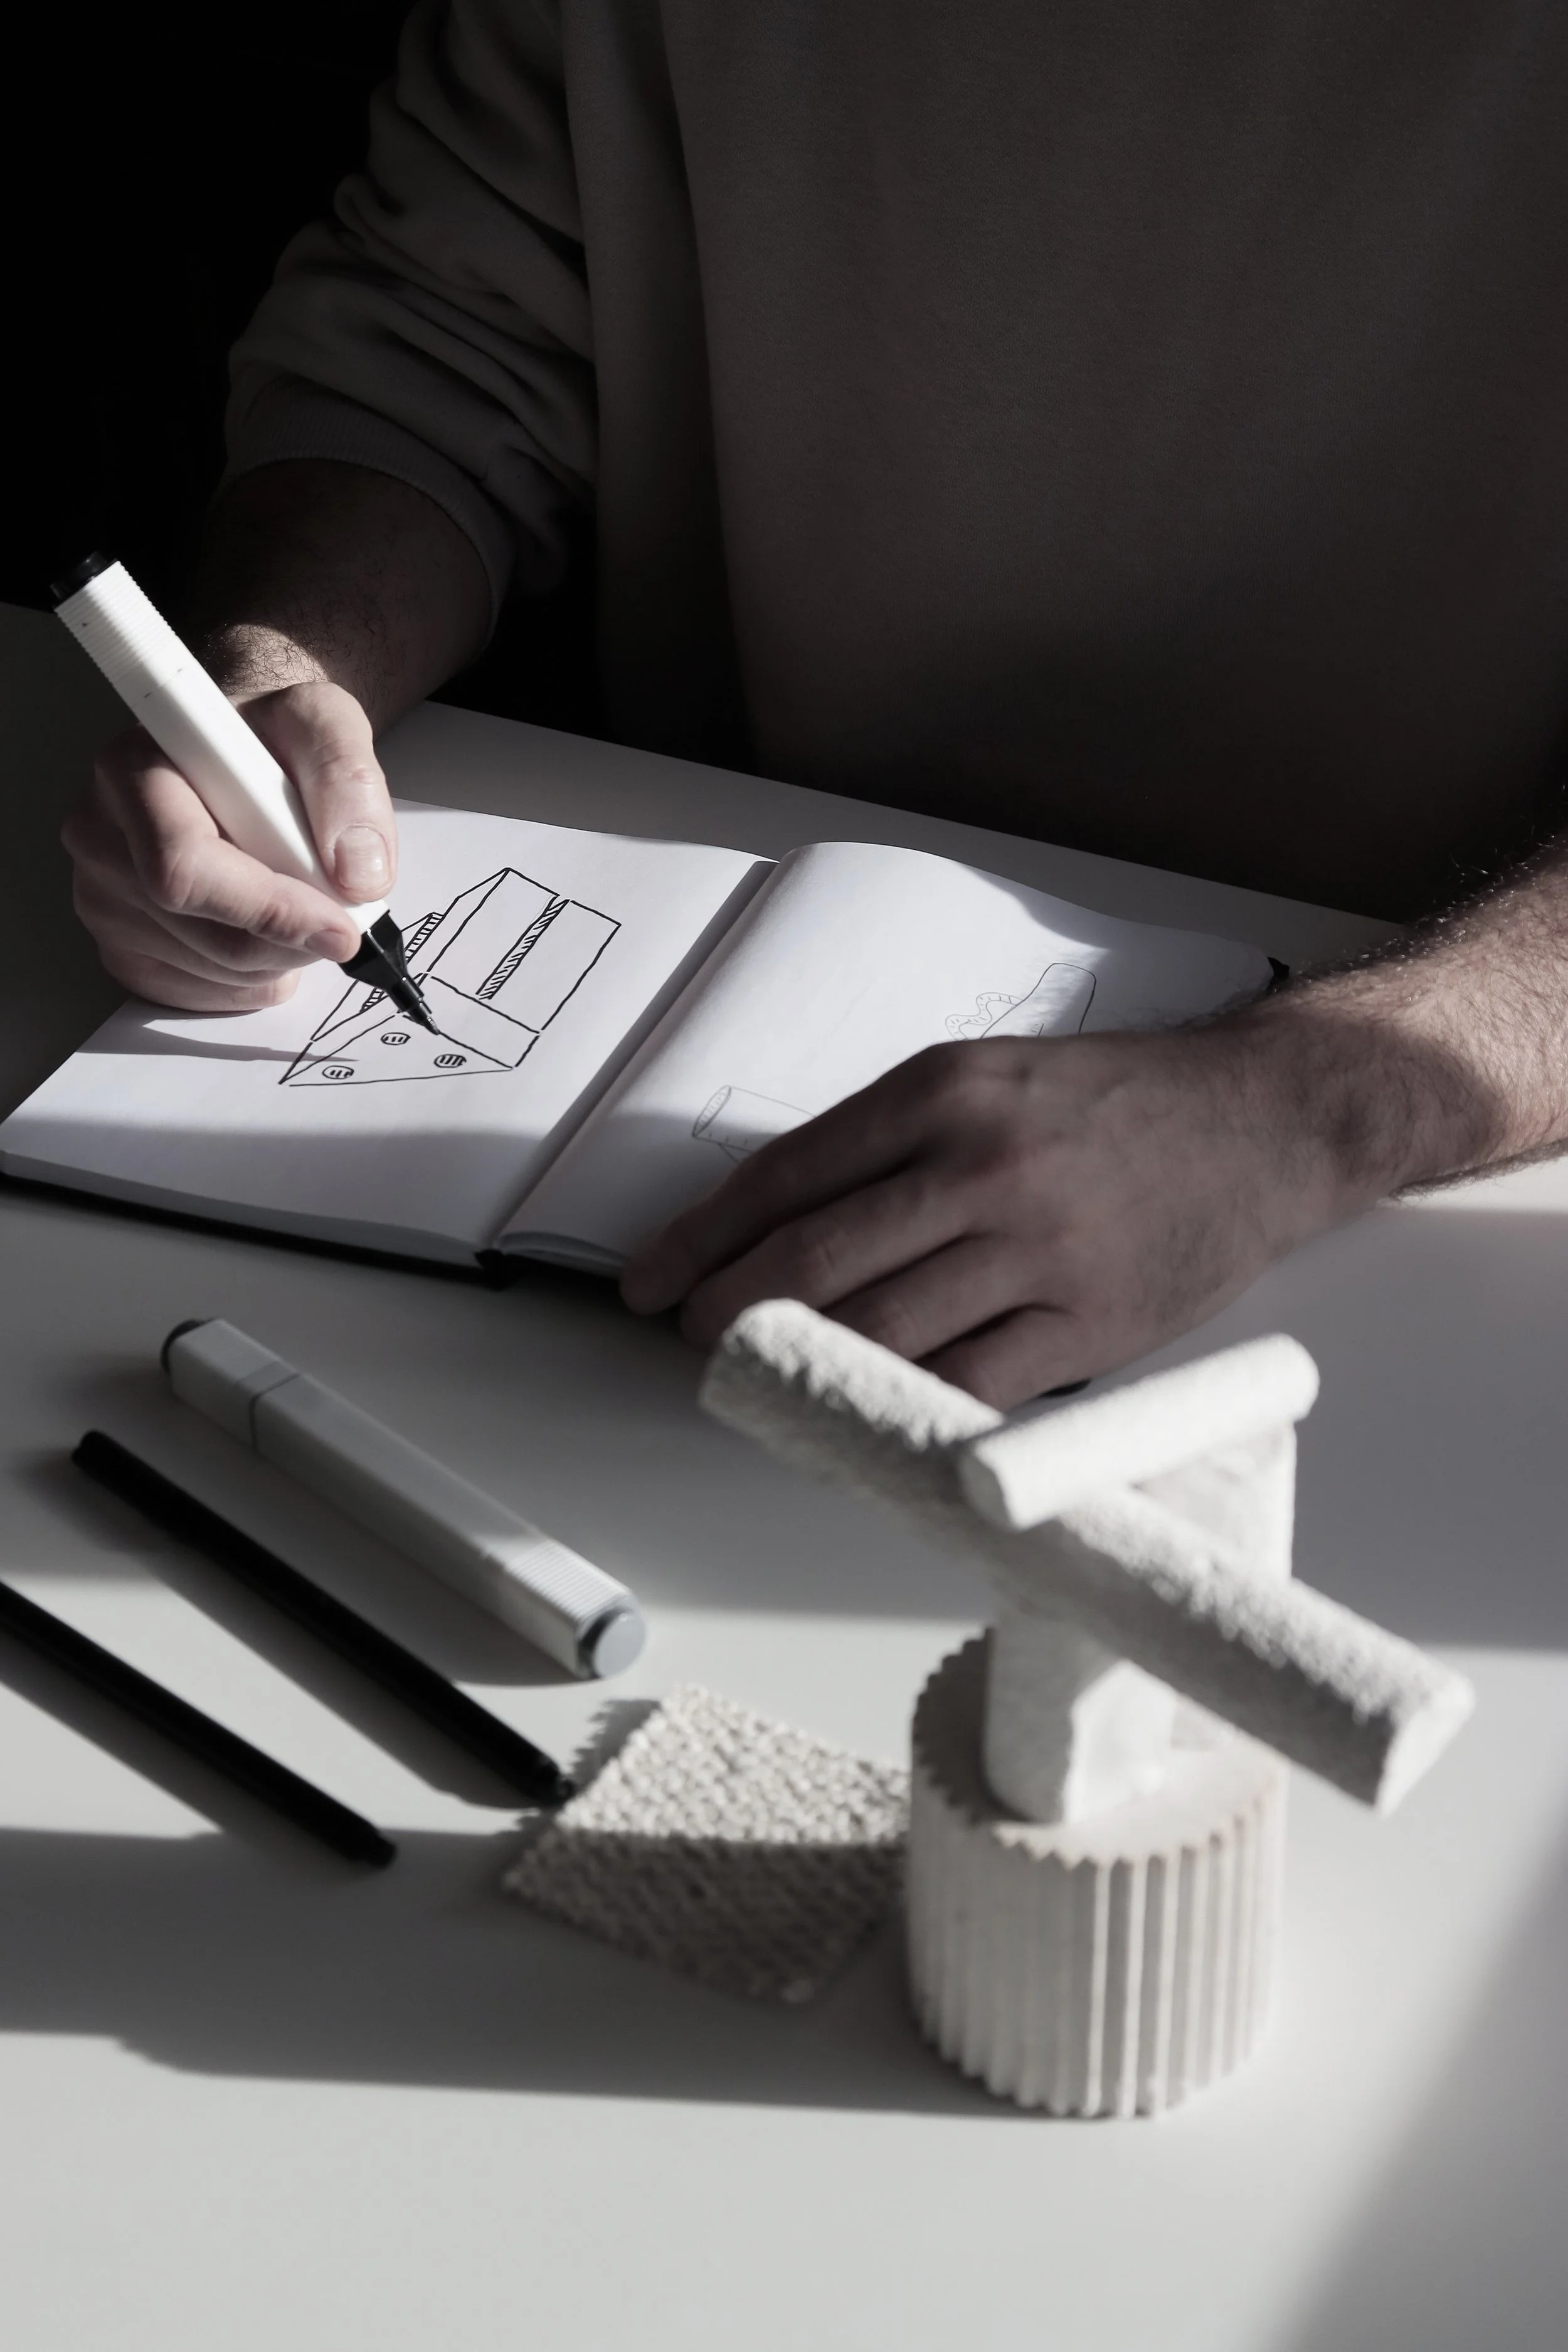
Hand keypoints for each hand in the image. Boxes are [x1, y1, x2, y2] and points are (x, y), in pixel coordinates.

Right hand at [63, 678, 395, 1011]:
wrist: (241, 756)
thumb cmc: (271, 739)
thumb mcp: (325, 726)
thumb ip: (348, 785)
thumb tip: (358, 875)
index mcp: (134, 770)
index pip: (184, 868)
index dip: (269, 910)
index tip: (340, 925)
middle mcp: (101, 835)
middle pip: (205, 933)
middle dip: (292, 938)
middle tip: (339, 911)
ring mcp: (103, 897)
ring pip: (213, 970)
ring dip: (283, 956)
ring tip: (300, 902)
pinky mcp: (122, 946)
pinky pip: (202, 993)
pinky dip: (256, 977)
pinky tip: (269, 930)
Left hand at [621, 1026, 1363, 1406]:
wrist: (1265, 1120)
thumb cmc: (1121, 1105)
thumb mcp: (992, 1081)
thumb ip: (894, 1143)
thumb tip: (781, 1221)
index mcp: (942, 1094)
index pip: (786, 1176)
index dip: (702, 1239)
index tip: (651, 1279)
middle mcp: (981, 1165)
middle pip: (814, 1260)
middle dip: (728, 1313)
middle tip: (691, 1342)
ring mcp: (1037, 1248)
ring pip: (882, 1330)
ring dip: (804, 1370)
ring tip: (765, 1385)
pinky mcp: (1089, 1323)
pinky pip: (971, 1384)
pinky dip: (907, 1410)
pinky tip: (868, 1417)